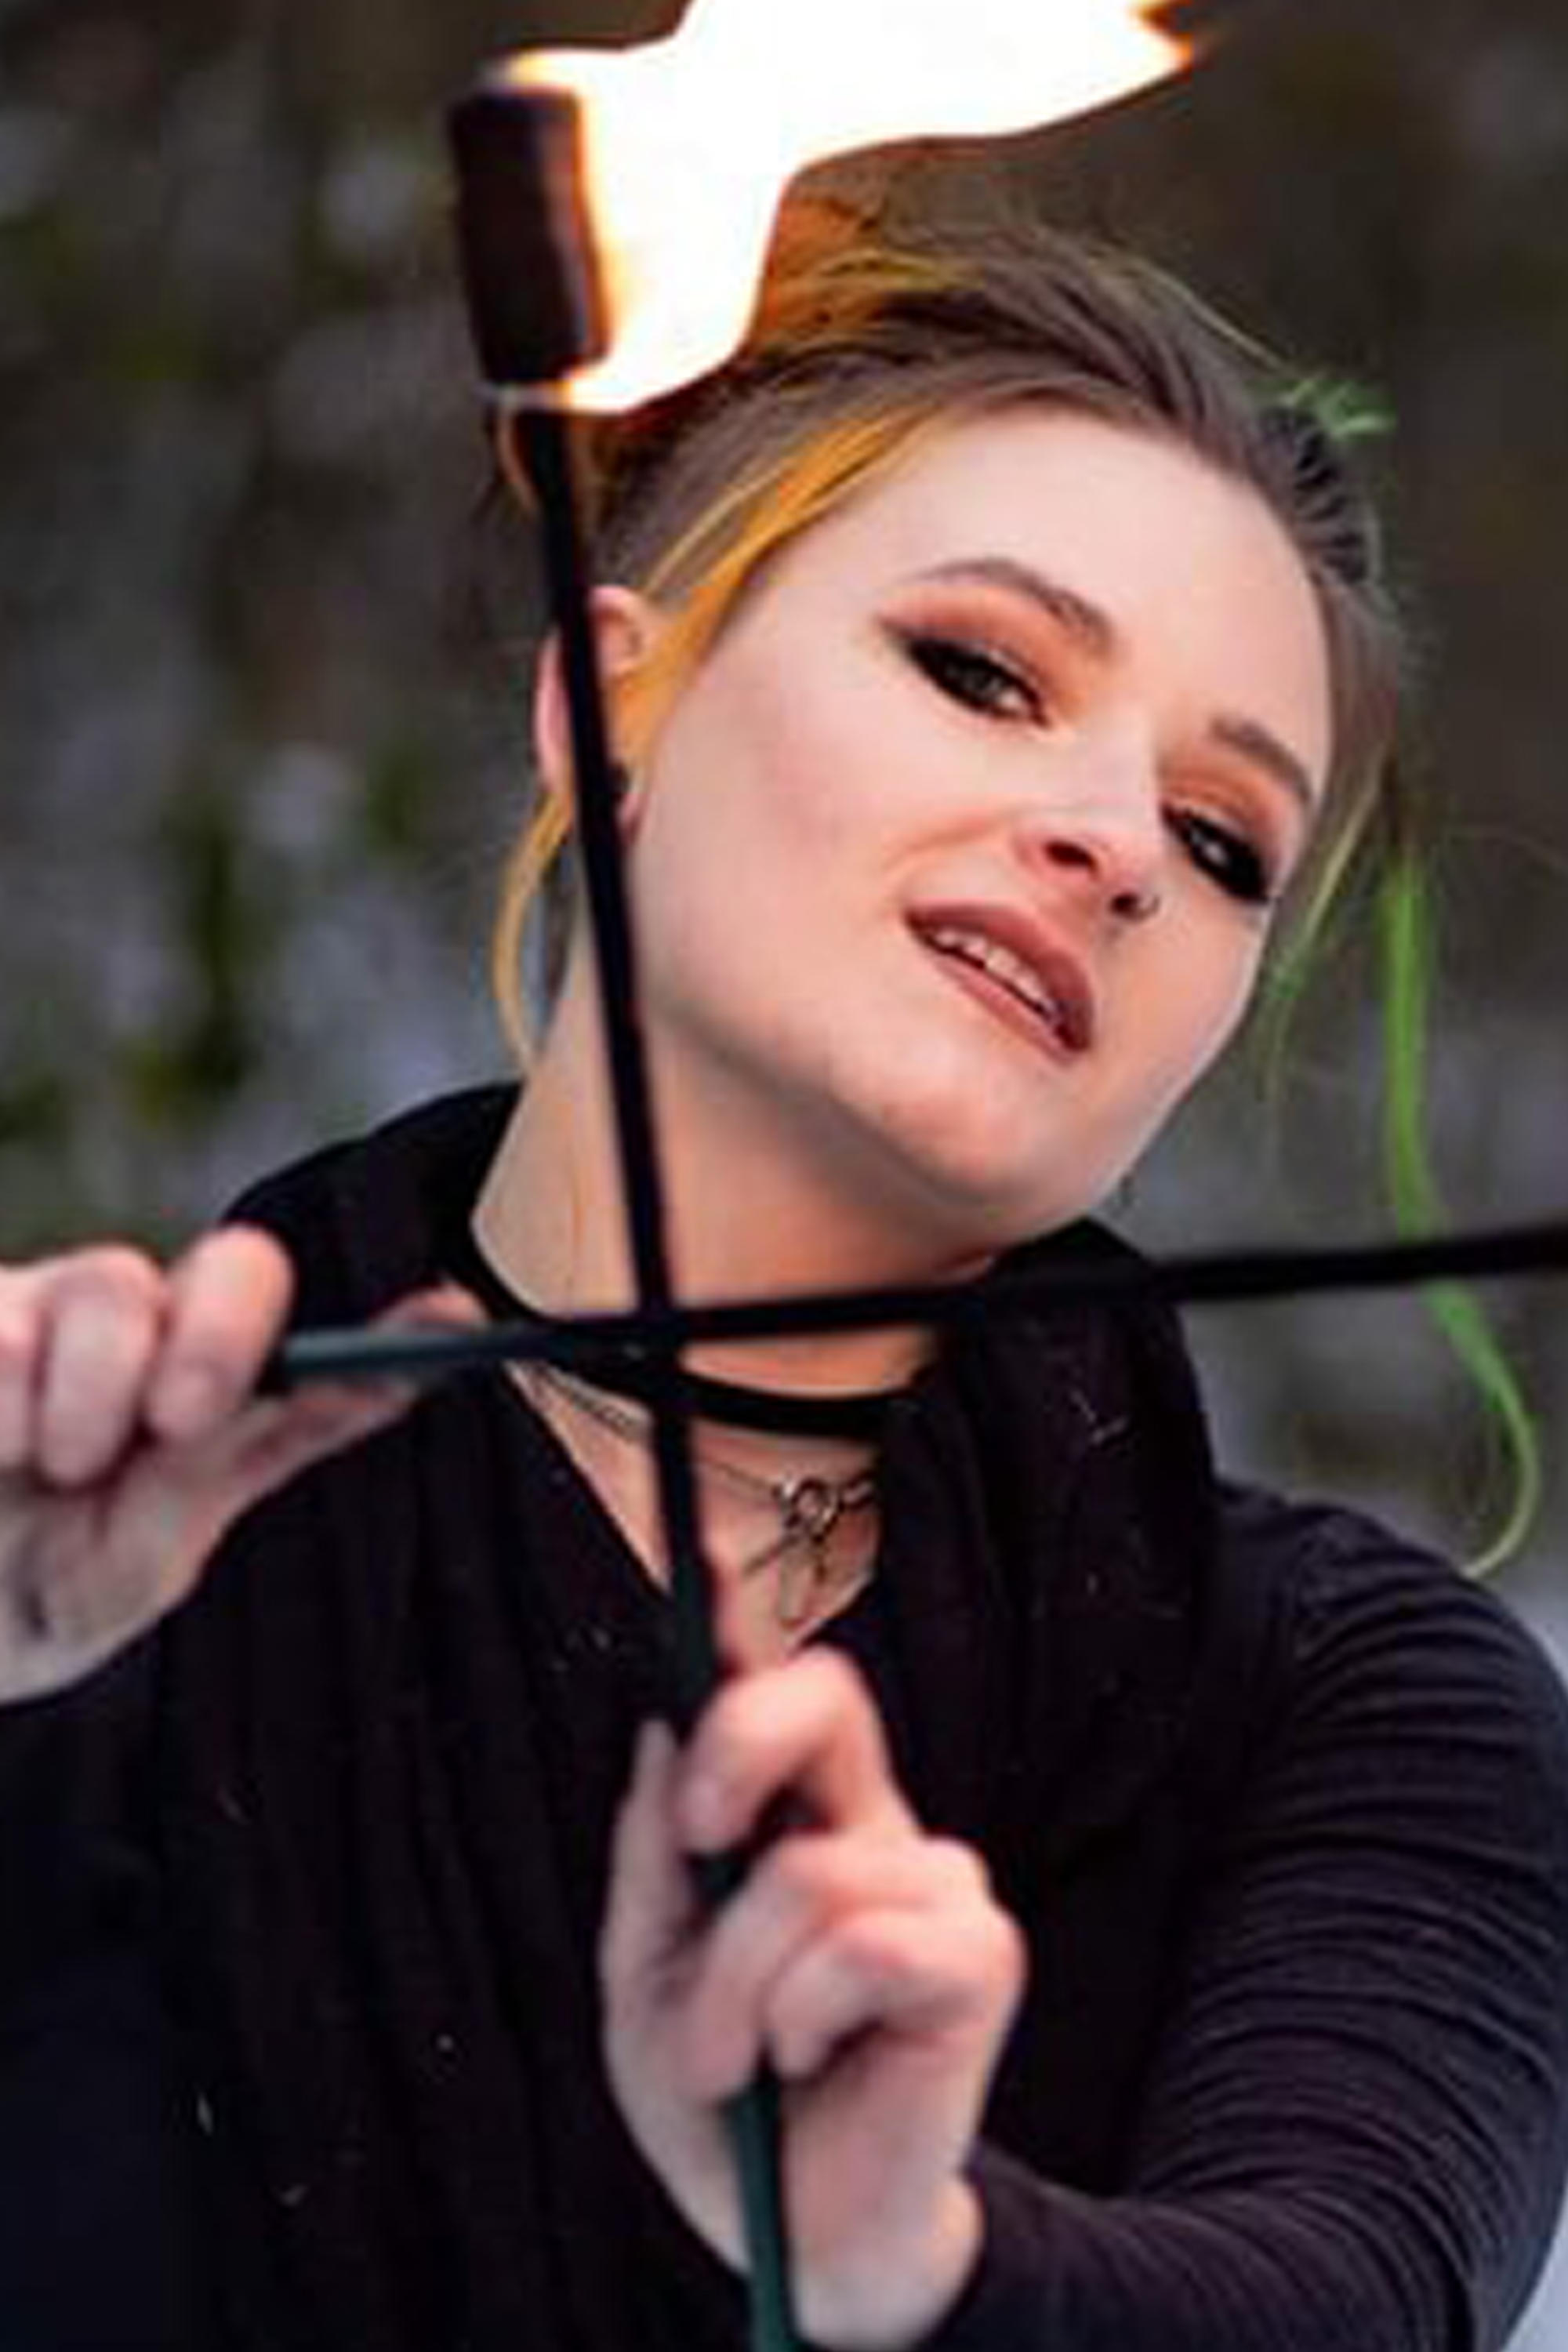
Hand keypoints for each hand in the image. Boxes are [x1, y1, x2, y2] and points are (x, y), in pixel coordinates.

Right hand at [0, 1228, 478, 1703]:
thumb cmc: (18, 1593)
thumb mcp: (123, 1570)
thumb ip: (213, 1479)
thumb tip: (361, 1386)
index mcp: (207, 1407)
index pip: (319, 1359)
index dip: (394, 1337)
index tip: (457, 1320)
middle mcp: (145, 1338)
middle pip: (241, 1269)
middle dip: (226, 1337)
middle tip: (178, 1420)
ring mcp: (51, 1309)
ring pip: (117, 1286)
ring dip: (88, 1399)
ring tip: (44, 1470)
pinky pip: (6, 1327)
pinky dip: (1, 1399)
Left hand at [601, 1651, 1024, 2350]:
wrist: (797, 2238)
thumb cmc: (727, 2104)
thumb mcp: (646, 1981)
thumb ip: (655, 1858)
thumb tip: (656, 1730)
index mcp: (790, 1819)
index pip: (776, 1692)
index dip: (740, 1616)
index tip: (697, 1549)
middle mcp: (870, 1827)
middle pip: (829, 1698)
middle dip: (742, 1743)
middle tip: (699, 1834)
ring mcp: (933, 1884)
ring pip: (809, 1874)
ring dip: (737, 1988)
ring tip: (736, 2061)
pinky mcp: (977, 1954)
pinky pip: (865, 1944)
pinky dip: (804, 2013)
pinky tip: (806, 2059)